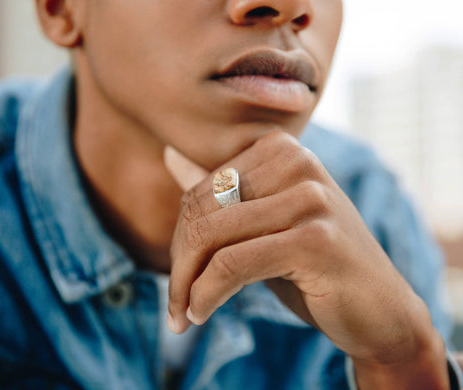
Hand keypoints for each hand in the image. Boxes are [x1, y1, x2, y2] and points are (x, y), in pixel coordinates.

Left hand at [165, 132, 448, 388]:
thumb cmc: (314, 265)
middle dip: (179, 263)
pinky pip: (232, 265)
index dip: (179, 238)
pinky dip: (206, 294)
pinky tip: (199, 314)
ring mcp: (310, 198)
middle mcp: (298, 162)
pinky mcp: (315, 239)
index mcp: (281, 150)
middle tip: (175, 302)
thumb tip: (171, 154)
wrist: (380, 309)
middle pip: (201, 210)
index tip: (179, 275)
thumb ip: (220, 190)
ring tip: (182, 314)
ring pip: (211, 236)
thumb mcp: (262, 223)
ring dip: (186, 284)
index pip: (200, 188)